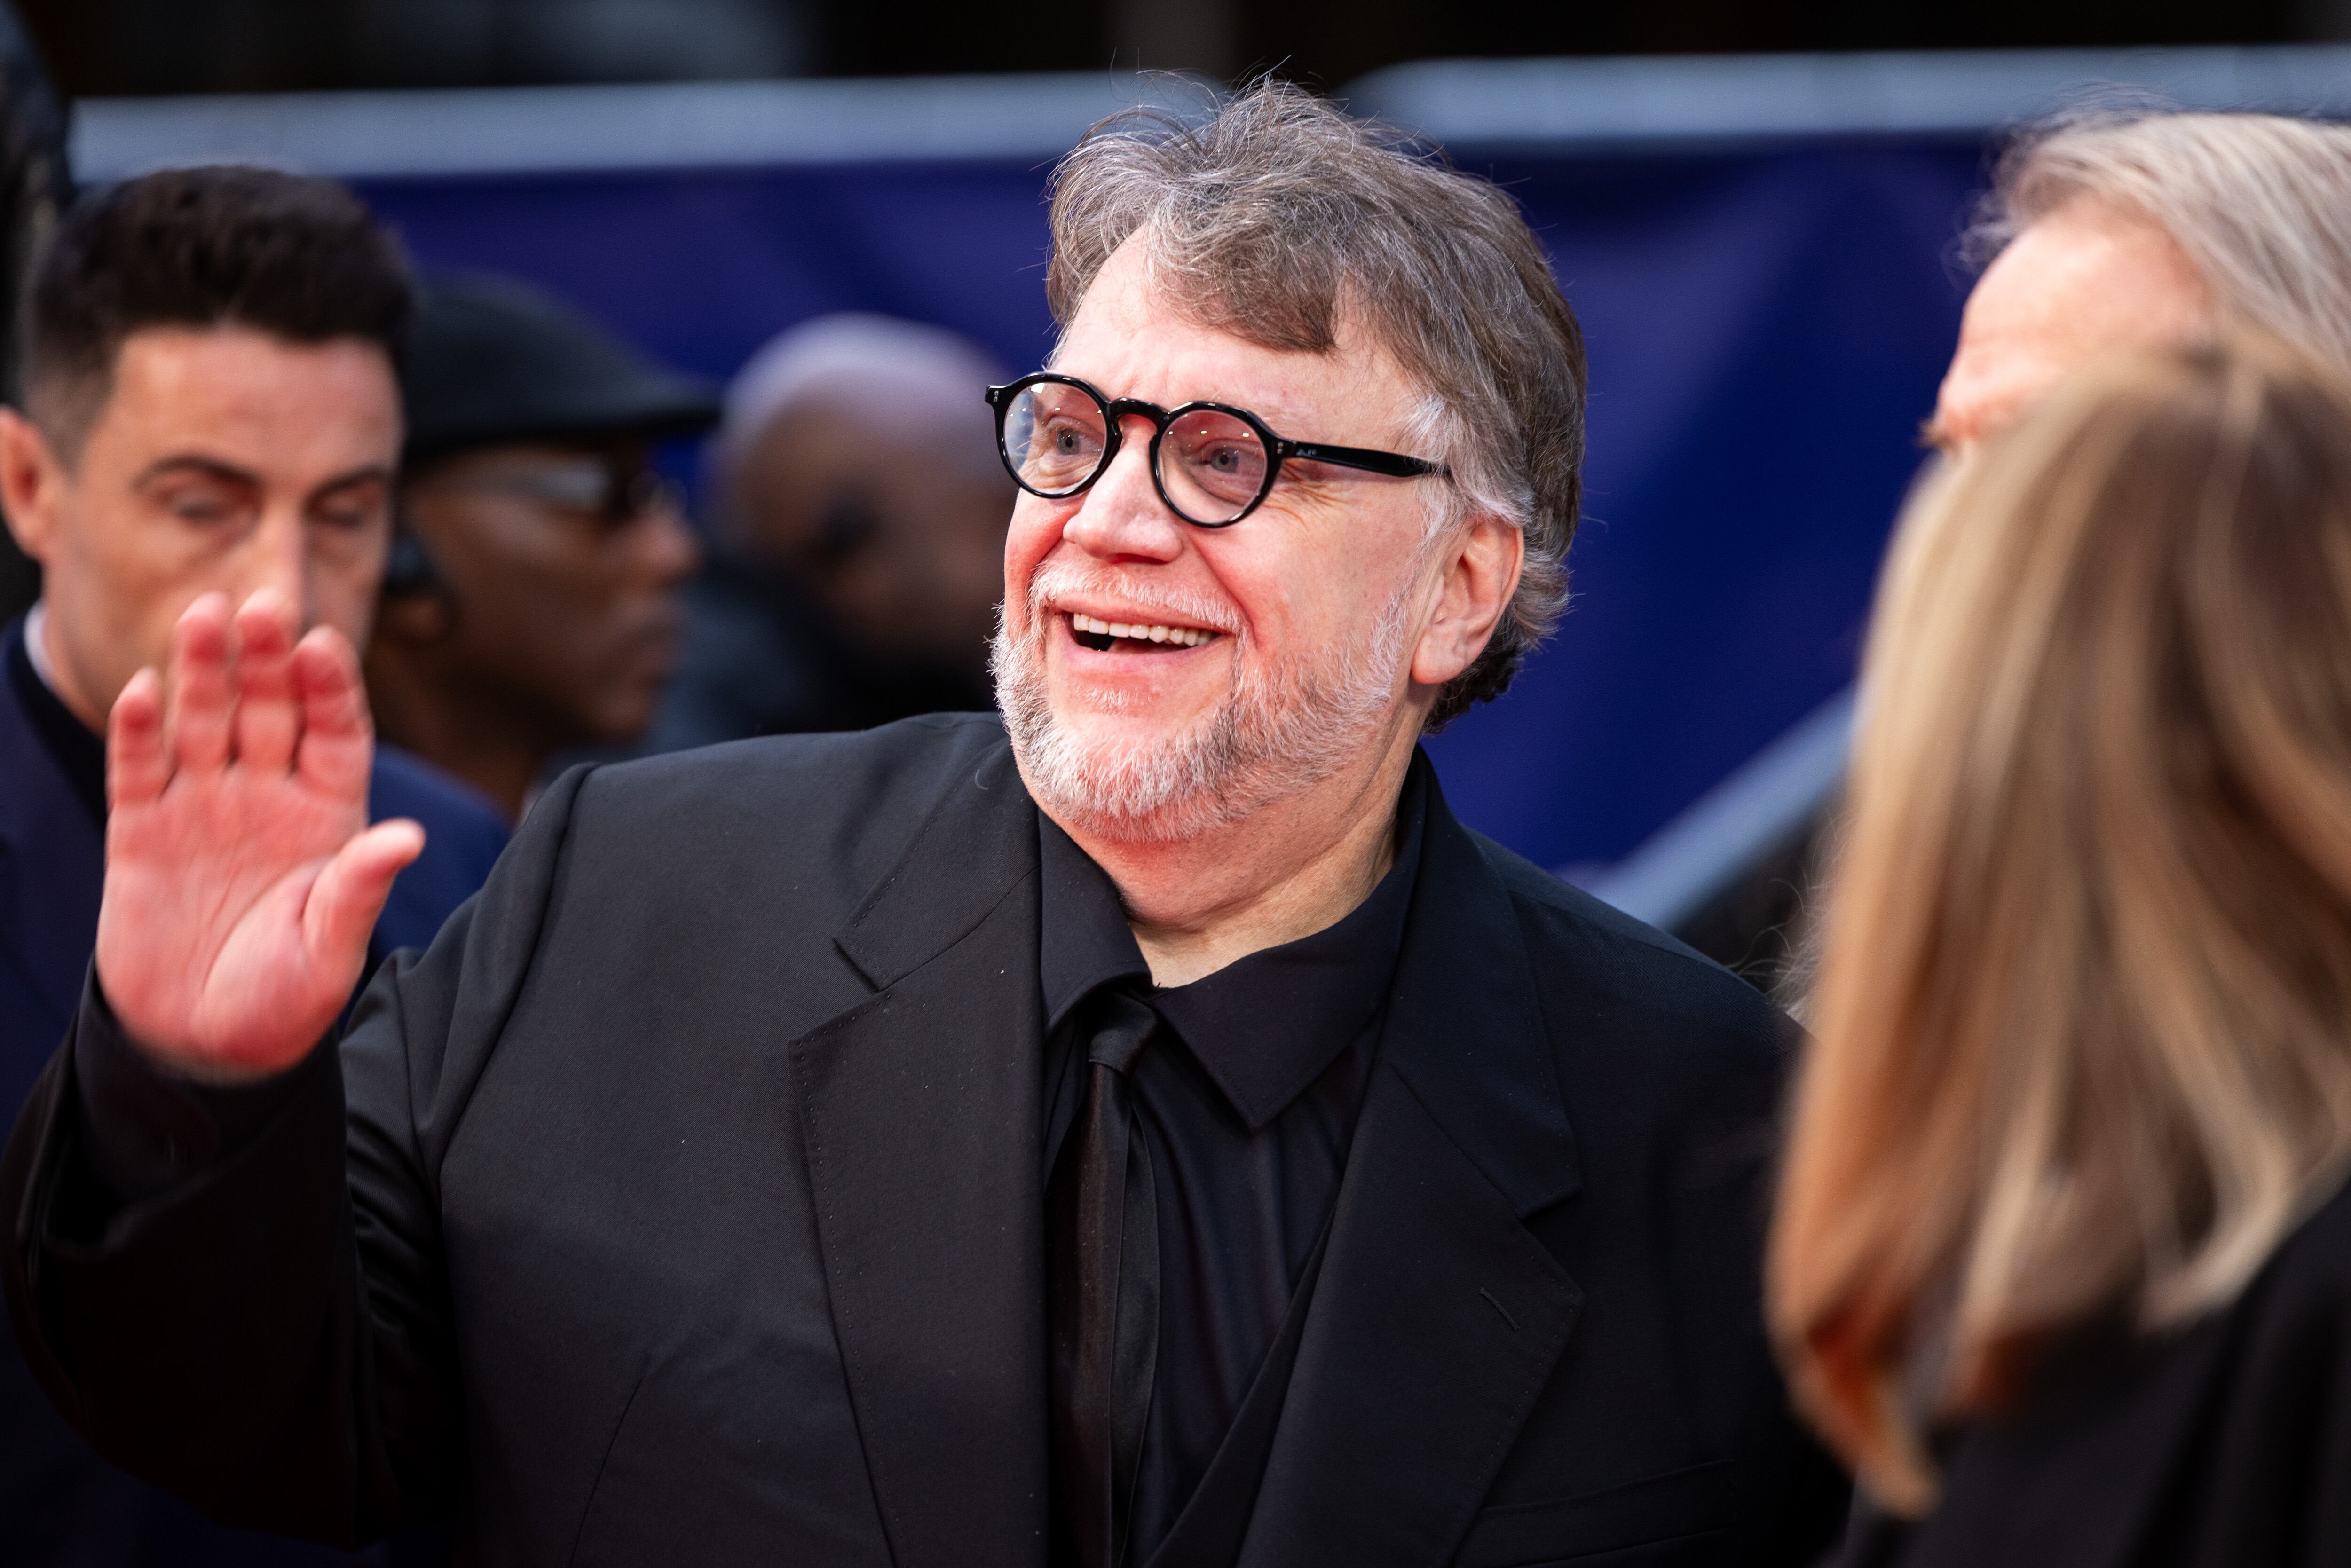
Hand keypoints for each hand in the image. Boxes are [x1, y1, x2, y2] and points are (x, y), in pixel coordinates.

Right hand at [95, 590, 423, 1080]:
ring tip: (207, 616)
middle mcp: (267, 798)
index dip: (331, 690)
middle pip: (269, 711)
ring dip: (205, 670)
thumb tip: (409, 839)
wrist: (204, 1044)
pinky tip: (144, 689)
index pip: (336, 735)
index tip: (327, 644)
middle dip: (267, 658)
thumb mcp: (330, 950)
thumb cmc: (283, 999)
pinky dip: (141, 731)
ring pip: (205, 723)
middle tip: (266, 602)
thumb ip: (359, 890)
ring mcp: (203, 809)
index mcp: (327, 818)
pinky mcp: (143, 833)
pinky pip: (141, 770)